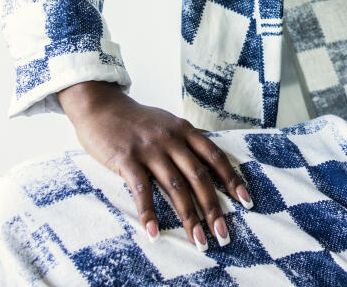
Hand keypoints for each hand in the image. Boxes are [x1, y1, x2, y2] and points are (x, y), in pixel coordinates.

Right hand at [56, 81, 252, 248]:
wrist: (100, 106)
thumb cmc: (136, 120)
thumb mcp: (168, 122)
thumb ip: (188, 138)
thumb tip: (212, 151)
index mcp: (185, 130)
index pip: (215, 157)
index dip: (232, 180)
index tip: (246, 202)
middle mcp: (172, 139)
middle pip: (199, 177)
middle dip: (213, 208)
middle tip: (223, 233)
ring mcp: (150, 149)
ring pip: (175, 187)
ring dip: (188, 216)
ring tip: (198, 239)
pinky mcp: (126, 159)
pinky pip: (141, 190)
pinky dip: (148, 213)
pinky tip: (154, 233)